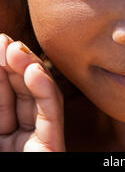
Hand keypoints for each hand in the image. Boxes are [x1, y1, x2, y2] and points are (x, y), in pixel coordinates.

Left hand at [0, 34, 64, 151]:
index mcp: (2, 139)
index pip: (5, 99)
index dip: (2, 71)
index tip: (0, 42)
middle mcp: (21, 140)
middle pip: (22, 94)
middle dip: (14, 64)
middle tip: (5, 40)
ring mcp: (39, 143)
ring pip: (40, 98)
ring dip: (30, 69)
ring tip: (16, 48)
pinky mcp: (53, 149)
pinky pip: (50, 114)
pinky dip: (45, 89)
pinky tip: (34, 70)